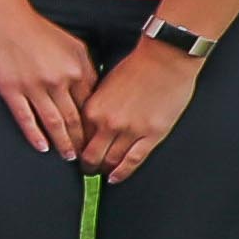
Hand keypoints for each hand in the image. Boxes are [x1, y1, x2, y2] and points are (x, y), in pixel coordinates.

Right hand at [0, 0, 95, 161]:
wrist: (4, 18)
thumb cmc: (36, 29)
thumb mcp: (73, 44)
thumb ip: (86, 68)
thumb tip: (93, 90)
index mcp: (76, 70)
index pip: (90, 106)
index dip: (94, 125)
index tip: (96, 138)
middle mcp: (58, 80)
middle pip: (75, 119)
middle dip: (81, 141)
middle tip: (85, 156)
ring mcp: (34, 87)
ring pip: (53, 123)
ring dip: (62, 143)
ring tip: (67, 155)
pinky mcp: (12, 90)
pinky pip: (26, 118)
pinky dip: (35, 135)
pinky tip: (41, 146)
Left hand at [73, 36, 199, 182]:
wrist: (165, 59)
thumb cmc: (135, 66)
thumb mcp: (104, 84)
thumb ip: (94, 105)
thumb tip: (87, 122)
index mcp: (92, 108)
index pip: (77, 138)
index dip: (74, 149)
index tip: (73, 155)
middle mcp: (107, 123)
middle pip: (90, 155)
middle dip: (86, 165)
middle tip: (85, 170)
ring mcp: (130, 131)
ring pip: (111, 161)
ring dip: (103, 170)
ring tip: (101, 174)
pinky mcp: (152, 135)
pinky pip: (133, 161)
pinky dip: (122, 173)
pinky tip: (115, 178)